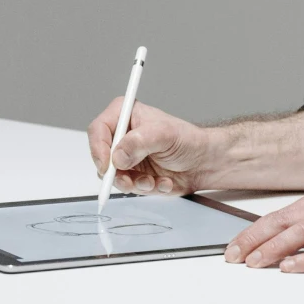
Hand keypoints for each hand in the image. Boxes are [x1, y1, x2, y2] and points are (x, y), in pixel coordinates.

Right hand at [86, 98, 212, 195]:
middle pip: (102, 156)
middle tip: (129, 180)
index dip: (99, 148)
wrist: (204, 163)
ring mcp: (127, 157)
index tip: (108, 165)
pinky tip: (162, 181)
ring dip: (134, 183)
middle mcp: (122, 136)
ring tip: (153, 180)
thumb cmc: (188, 140)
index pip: (98, 130)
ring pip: (114, 176)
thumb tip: (118, 156)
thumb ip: (139, 142)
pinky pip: (130, 187)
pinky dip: (146, 188)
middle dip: (116, 172)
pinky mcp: (134, 175)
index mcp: (125, 115)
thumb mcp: (164, 134)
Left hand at [221, 189, 303, 271]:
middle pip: (280, 223)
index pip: (277, 217)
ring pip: (297, 233)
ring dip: (272, 248)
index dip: (252, 232)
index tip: (235, 246)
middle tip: (234, 256)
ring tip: (255, 262)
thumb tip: (282, 242)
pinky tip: (289, 266)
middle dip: (253, 240)